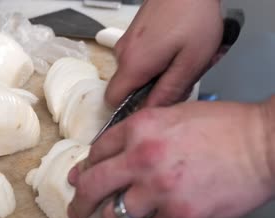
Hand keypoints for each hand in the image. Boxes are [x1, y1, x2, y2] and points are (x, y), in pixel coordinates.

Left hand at [67, 101, 274, 217]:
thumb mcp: (174, 114)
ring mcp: (159, 188)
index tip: (81, 178)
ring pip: (116, 214)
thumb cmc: (225, 127)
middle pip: (93, 185)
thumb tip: (120, 151)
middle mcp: (142, 158)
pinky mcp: (180, 214)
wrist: (262, 143)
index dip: (86, 168)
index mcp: (139, 128)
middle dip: (80, 202)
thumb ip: (142, 131)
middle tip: (77, 210)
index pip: (97, 151)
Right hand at [107, 0, 222, 106]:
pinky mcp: (133, 35)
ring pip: (134, 73)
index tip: (150, 108)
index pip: (112, 101)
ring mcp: (126, 42)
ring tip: (181, 59)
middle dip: (150, 91)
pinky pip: (138, 58)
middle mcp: (123, 54)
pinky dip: (154, 60)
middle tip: (179, 78)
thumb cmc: (193, 16)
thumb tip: (153, 111)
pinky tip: (175, 48)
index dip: (128, 110)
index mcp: (133, 65)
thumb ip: (170, 91)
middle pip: (126, 88)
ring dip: (155, 74)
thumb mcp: (191, 62)